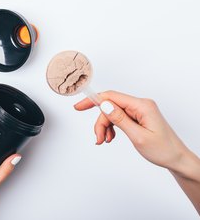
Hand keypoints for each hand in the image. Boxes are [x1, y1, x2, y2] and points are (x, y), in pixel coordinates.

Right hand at [74, 90, 189, 172]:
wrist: (176, 159)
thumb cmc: (163, 149)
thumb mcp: (138, 136)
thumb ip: (120, 119)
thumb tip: (104, 105)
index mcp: (142, 106)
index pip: (111, 96)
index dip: (93, 100)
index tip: (79, 107)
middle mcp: (140, 105)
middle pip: (110, 107)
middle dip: (101, 123)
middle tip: (98, 138)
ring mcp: (139, 110)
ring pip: (112, 114)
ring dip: (105, 127)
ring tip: (104, 141)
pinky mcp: (138, 117)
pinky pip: (119, 118)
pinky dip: (112, 128)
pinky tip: (111, 137)